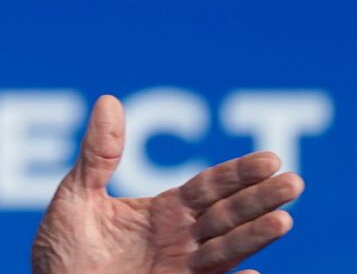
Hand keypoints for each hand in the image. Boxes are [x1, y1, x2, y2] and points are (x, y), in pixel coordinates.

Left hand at [32, 95, 304, 273]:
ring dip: (254, 237)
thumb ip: (98, 155)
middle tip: (294, 182)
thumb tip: (108, 100)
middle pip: (227, 215)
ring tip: (283, 220)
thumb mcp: (76, 197)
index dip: (239, 174)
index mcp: (163, 213)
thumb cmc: (62, 251)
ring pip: (225, 250)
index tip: (271, 159)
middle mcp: (180, 241)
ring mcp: (181, 270)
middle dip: (259, 200)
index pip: (209, 188)